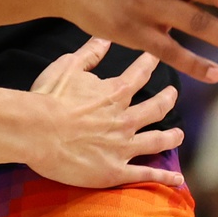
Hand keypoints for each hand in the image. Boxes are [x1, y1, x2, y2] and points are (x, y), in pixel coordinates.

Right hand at [21, 40, 187, 191]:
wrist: (37, 131)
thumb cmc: (48, 98)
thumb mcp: (68, 67)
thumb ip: (90, 53)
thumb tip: (106, 38)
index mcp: (114, 93)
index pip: (140, 74)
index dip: (151, 63)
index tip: (158, 55)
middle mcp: (125, 119)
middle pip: (155, 108)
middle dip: (167, 100)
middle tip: (172, 95)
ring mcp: (123, 147)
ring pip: (156, 141)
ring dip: (171, 137)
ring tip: (180, 135)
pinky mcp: (115, 171)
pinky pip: (145, 175)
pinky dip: (164, 176)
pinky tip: (177, 178)